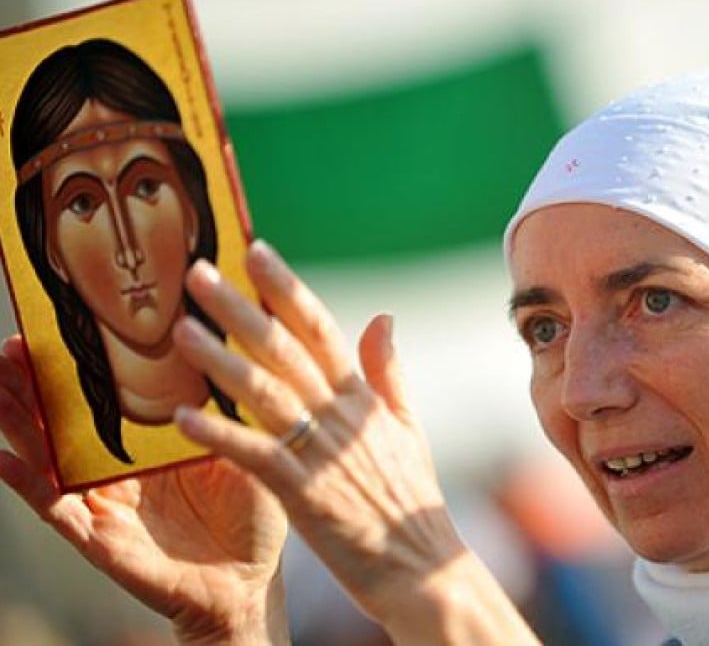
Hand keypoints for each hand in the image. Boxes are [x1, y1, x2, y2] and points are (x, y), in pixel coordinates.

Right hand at [0, 336, 288, 644]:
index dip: (84, 365)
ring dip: (20, 422)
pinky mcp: (102, 538)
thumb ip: (229, 410)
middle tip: (12, 344)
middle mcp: (123, 467)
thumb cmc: (252, 512)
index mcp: (155, 442)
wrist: (252, 580)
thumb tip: (236, 347)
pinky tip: (2, 459)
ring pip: (50, 457)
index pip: (108, 396)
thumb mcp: (244, 447)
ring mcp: (107, 500)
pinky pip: (58, 509)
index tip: (63, 323)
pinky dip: (29, 484)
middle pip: (66, 420)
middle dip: (35, 384)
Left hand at [171, 240, 536, 643]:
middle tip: (198, 273)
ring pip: (266, 394)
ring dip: (220, 361)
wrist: (421, 565)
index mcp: (363, 398)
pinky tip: (182, 417)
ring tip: (179, 332)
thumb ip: (389, 372)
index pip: (321, 329)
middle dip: (240, 308)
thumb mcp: (408, 427)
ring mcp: (323, 453)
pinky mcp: (303, 494)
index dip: (286, 289)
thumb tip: (383, 316)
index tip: (256, 252)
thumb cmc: (410, 500)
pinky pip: (255, 456)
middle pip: (285, 350)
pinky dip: (219, 435)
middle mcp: (341, 416)